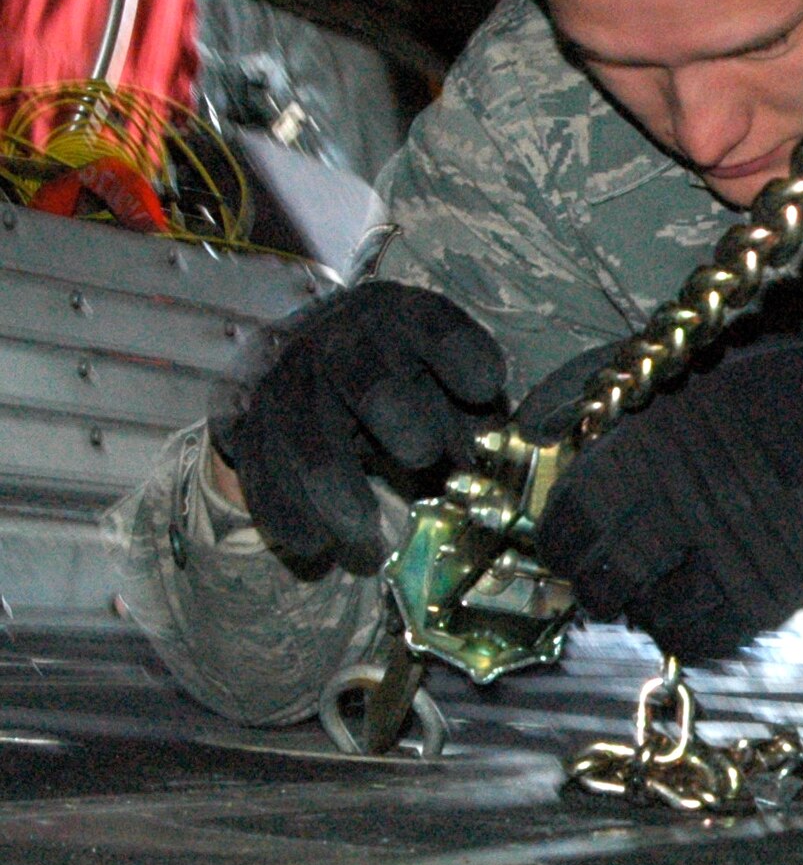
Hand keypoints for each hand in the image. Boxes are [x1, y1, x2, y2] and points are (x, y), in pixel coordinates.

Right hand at [210, 281, 505, 568]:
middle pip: (359, 368)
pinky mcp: (247, 420)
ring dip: (332, 483)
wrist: (307, 365)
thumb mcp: (442, 381)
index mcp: (400, 318)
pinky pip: (259, 467)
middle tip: (422, 455)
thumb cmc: (402, 379)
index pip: (433, 324)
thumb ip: (471, 415)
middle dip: (391, 409)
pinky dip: (285, 511)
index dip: (461, 351)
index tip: (488, 385)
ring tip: (363, 533)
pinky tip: (313, 546)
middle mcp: (338, 339)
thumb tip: (494, 462)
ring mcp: (286, 378)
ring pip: (302, 427)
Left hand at [534, 316, 802, 658]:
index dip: (560, 542)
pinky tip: (692, 610)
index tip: (564, 546)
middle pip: (605, 579)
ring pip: (651, 615)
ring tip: (653, 593)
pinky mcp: (769, 591)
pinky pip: (705, 635)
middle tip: (603, 581)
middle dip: (596, 586)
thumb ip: (637, 425)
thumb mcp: (697, 382)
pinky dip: (688, 631)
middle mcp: (678, 508)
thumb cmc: (788, 385)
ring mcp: (725, 555)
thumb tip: (576, 452)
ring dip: (643, 609)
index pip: (573, 522)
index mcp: (652, 449)